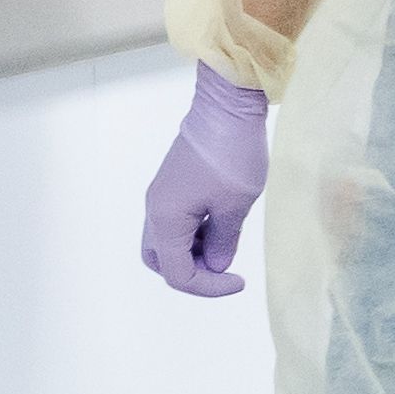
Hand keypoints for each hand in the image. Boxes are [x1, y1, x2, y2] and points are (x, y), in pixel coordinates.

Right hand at [137, 65, 270, 295]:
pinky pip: (176, 222)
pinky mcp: (173, 186)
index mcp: (166, 219)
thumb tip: (217, 264)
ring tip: (227, 245)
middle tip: (226, 268)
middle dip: (193, 272)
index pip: (177, 274)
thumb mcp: (235, 206)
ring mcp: (162, 196)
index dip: (208, 286)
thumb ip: (224, 242)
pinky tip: (222, 226)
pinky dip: (195, 234)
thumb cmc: (231, 155)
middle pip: (162, 261)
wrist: (225, 107)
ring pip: (167, 242)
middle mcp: (155, 210)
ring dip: (194, 253)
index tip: (239, 281)